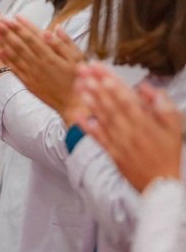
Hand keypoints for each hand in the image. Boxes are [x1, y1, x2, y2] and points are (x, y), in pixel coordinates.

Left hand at [0, 17, 83, 122]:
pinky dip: (6, 60)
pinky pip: (14, 70)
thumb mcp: (78, 58)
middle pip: (20, 44)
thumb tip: (54, 28)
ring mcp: (31, 74)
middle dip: (8, 31)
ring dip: (3, 42)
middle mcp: (39, 64)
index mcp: (51, 56)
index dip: (23, 27)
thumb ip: (65, 43)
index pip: (34, 38)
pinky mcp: (28, 83)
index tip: (14, 16)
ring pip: (14, 55)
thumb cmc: (78, 78)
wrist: (73, 104)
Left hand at [77, 63, 182, 190]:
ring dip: (89, 100)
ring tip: (78, 84)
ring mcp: (119, 141)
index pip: (126, 97)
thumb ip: (162, 105)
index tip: (100, 69)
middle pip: (110, 103)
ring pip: (102, 117)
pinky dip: (86, 126)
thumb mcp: (174, 127)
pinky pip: (97, 137)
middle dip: (96, 84)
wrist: (160, 183)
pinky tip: (77, 114)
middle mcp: (130, 130)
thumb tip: (146, 88)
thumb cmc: (168, 152)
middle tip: (82, 69)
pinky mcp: (111, 152)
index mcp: (146, 122)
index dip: (112, 82)